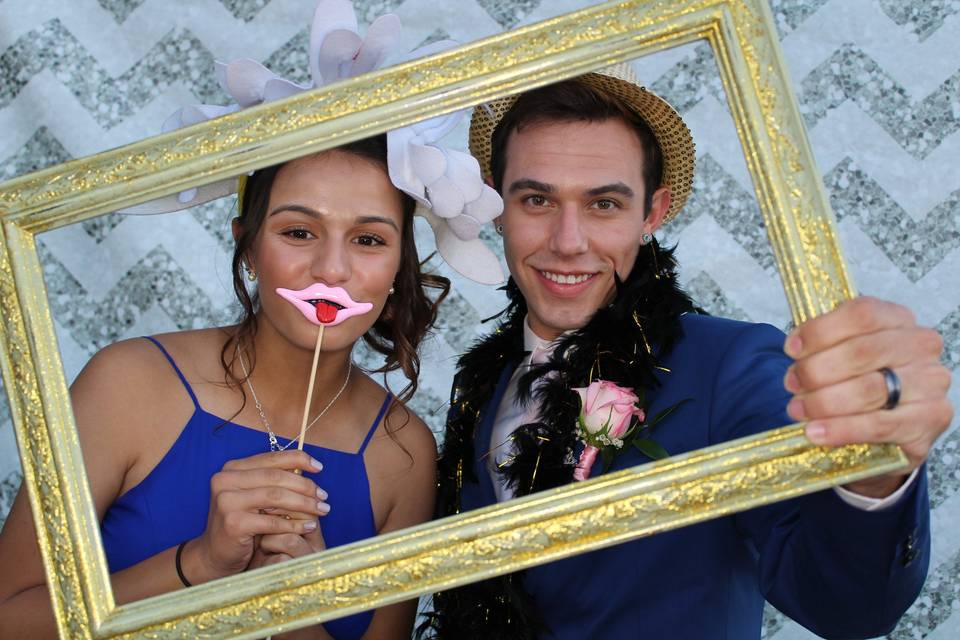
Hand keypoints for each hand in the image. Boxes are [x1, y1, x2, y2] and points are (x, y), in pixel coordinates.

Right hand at [185, 450, 329, 582]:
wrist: (216, 554)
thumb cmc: (242, 523)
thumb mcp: (256, 496)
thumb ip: (274, 481)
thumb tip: (310, 468)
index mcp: (232, 469)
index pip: (271, 457)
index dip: (299, 459)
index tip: (320, 468)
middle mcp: (225, 480)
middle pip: (276, 477)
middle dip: (305, 486)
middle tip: (324, 496)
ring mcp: (227, 501)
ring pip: (276, 497)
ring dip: (304, 504)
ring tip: (322, 510)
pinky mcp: (233, 523)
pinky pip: (273, 522)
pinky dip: (294, 524)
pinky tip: (309, 526)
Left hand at [783, 296, 952, 496]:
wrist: (895, 427)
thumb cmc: (864, 380)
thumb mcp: (846, 352)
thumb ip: (824, 344)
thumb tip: (795, 346)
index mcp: (899, 319)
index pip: (861, 314)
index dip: (819, 331)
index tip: (792, 349)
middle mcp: (921, 346)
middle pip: (860, 352)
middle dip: (815, 370)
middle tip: (792, 384)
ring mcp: (931, 383)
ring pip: (867, 390)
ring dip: (822, 401)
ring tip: (797, 409)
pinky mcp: (931, 420)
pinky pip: (877, 425)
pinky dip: (840, 429)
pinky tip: (816, 432)